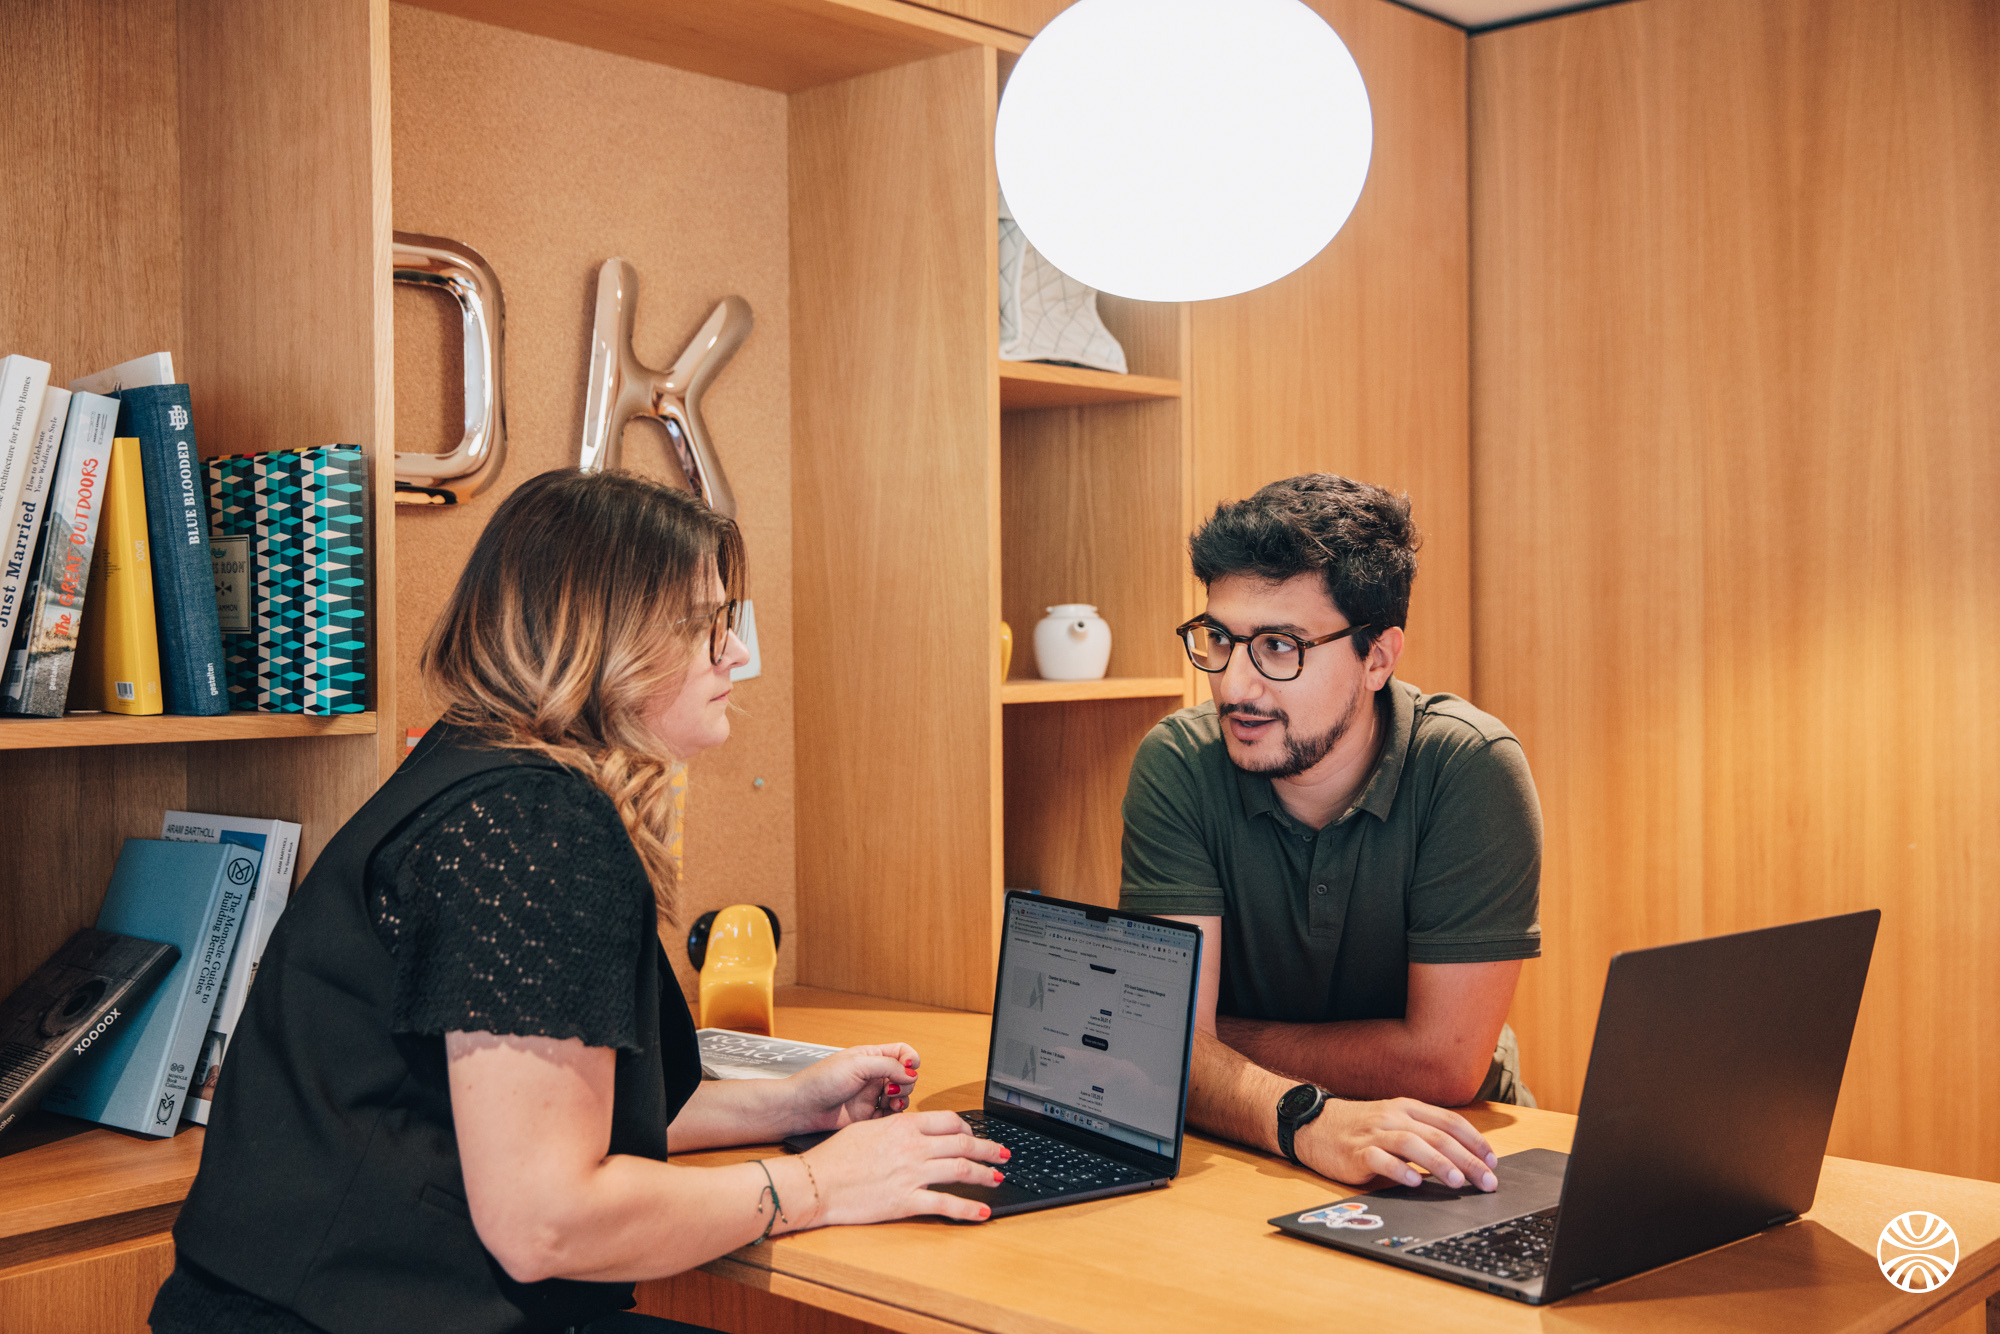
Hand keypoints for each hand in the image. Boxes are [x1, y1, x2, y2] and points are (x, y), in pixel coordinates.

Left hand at [783, 1044, 922, 1133]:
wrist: (801, 1108)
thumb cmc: (821, 1080)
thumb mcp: (856, 1064)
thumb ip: (887, 1066)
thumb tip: (911, 1073)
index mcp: (871, 1057)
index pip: (901, 1052)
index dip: (910, 1059)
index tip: (911, 1066)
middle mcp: (873, 1076)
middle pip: (905, 1077)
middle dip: (905, 1083)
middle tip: (891, 1089)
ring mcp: (871, 1096)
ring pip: (901, 1097)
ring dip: (902, 1100)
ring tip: (891, 1102)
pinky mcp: (868, 1116)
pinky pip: (890, 1116)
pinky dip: (893, 1115)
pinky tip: (884, 1113)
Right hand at [798, 1111, 1010, 1225]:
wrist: (817, 1182)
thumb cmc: (834, 1157)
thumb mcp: (867, 1129)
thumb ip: (894, 1128)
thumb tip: (911, 1129)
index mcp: (903, 1125)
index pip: (948, 1120)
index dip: (967, 1126)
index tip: (974, 1133)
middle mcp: (913, 1147)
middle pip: (962, 1142)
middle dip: (987, 1148)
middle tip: (1002, 1153)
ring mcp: (912, 1174)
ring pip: (960, 1169)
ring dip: (984, 1174)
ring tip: (997, 1177)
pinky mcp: (907, 1201)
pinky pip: (946, 1204)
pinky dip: (969, 1209)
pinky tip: (982, 1212)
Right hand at [1297, 1097, 1499, 1191]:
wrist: (1314, 1124)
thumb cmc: (1360, 1128)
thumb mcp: (1394, 1121)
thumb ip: (1423, 1133)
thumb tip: (1463, 1157)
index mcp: (1408, 1108)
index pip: (1450, 1122)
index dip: (1475, 1141)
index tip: (1493, 1161)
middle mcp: (1394, 1117)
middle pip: (1438, 1136)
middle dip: (1468, 1159)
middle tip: (1487, 1180)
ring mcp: (1374, 1134)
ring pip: (1413, 1144)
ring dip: (1439, 1163)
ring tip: (1458, 1182)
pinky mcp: (1356, 1152)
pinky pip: (1381, 1159)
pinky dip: (1399, 1170)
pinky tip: (1414, 1182)